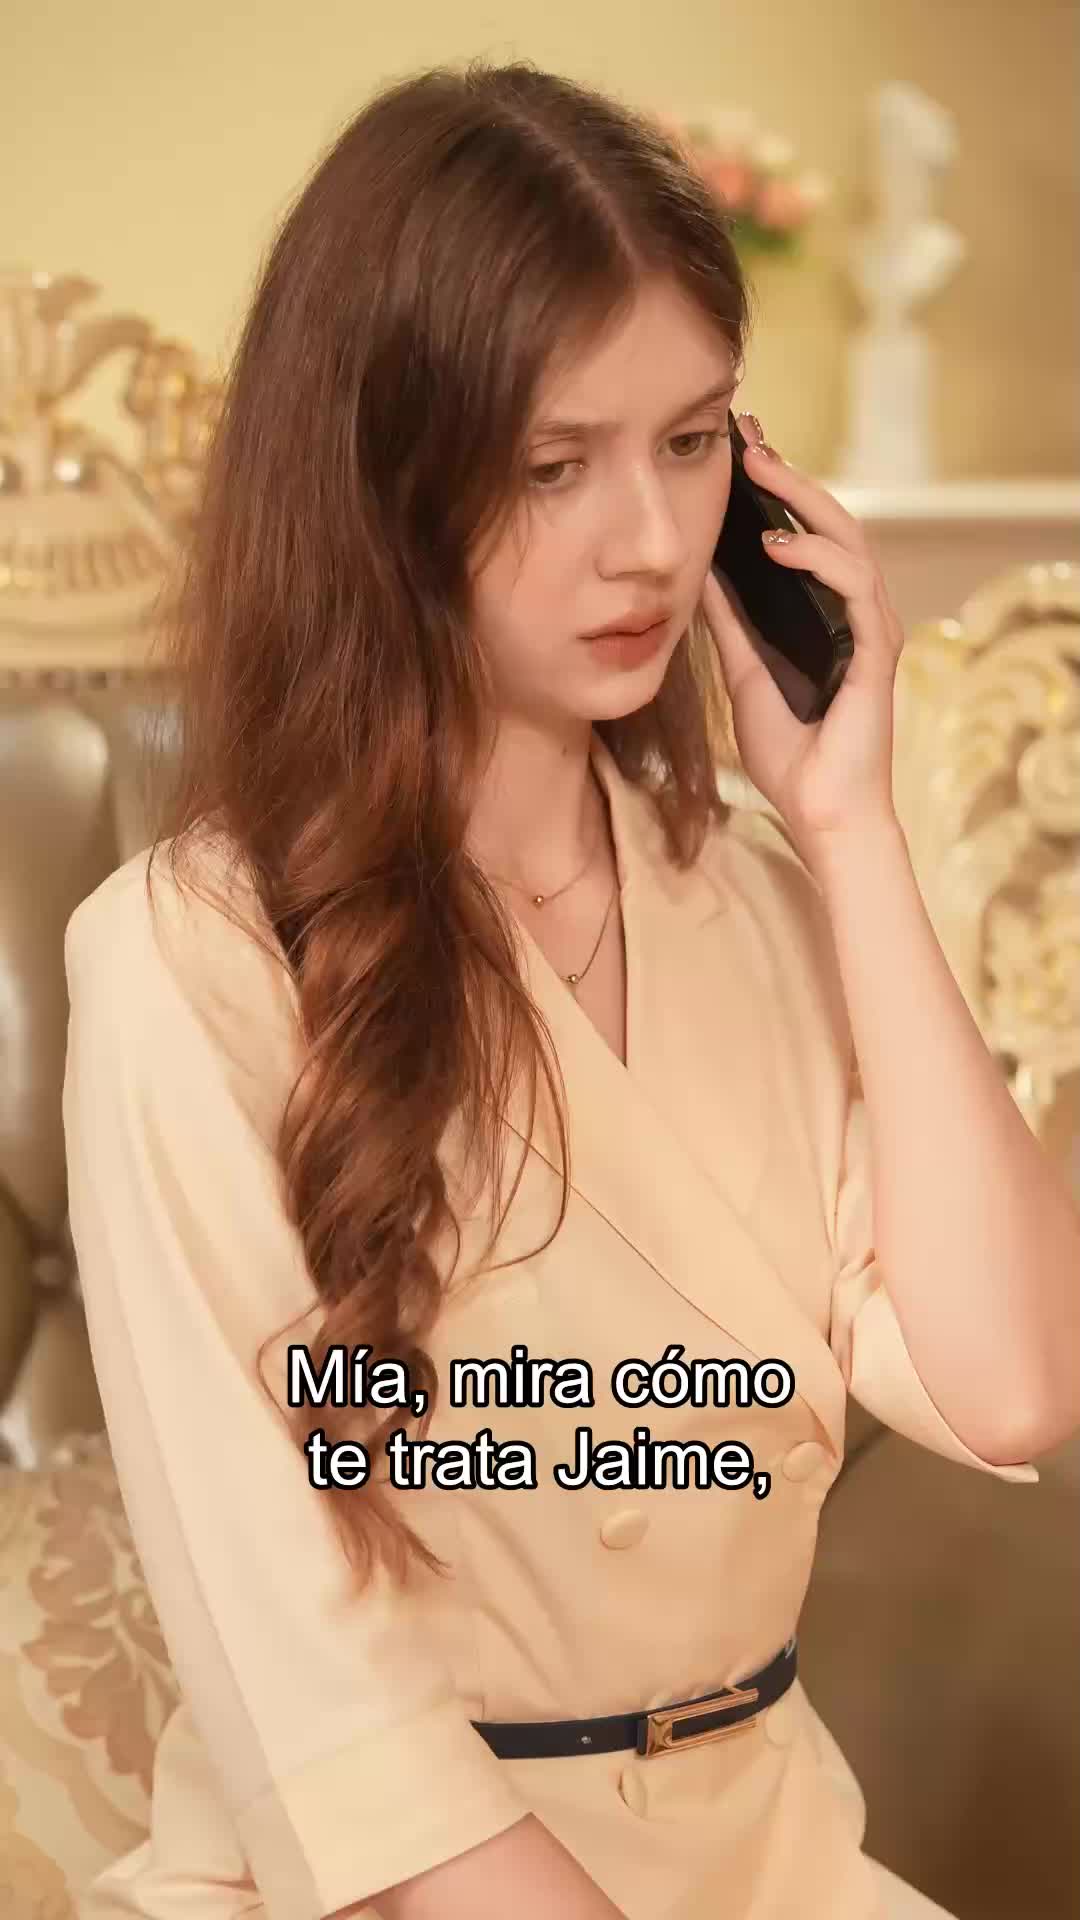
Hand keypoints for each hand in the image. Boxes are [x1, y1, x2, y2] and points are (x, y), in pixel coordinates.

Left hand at [700, 415, 905, 863]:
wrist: (819, 814)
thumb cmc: (790, 755)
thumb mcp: (742, 673)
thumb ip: (728, 623)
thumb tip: (696, 571)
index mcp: (826, 614)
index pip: (807, 535)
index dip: (779, 491)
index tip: (741, 451)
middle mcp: (856, 612)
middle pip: (832, 524)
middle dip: (791, 477)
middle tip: (749, 440)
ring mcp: (871, 630)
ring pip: (850, 542)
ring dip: (804, 502)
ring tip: (762, 471)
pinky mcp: (877, 653)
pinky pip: (856, 590)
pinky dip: (819, 561)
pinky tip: (781, 545)